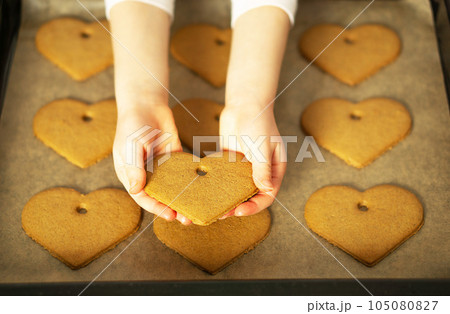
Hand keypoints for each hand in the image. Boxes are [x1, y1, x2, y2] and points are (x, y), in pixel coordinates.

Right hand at [113, 104, 191, 224]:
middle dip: (173, 208)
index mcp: (132, 175)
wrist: (147, 104)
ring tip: (197, 209)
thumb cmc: (133, 125)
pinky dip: (192, 181)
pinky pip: (184, 173)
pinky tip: (203, 189)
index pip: (143, 197)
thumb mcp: (130, 145)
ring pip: (173, 188)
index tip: (170, 215)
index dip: (156, 208)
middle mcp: (147, 175)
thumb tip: (136, 190)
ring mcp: (162, 168)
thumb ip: (133, 167)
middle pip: (160, 196)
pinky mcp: (175, 159)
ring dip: (183, 199)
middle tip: (187, 218)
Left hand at [219, 105, 286, 217]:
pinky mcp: (231, 162)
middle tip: (222, 214)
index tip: (239, 211)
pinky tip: (206, 192)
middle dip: (238, 206)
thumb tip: (266, 191)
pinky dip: (217, 186)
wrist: (244, 104)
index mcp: (274, 170)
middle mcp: (260, 171)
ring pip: (236, 189)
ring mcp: (245, 167)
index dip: (255, 206)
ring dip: (226, 199)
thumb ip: (263, 169)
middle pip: (251, 196)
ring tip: (213, 207)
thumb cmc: (259, 122)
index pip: (267, 195)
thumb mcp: (262, 146)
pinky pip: (225, 178)